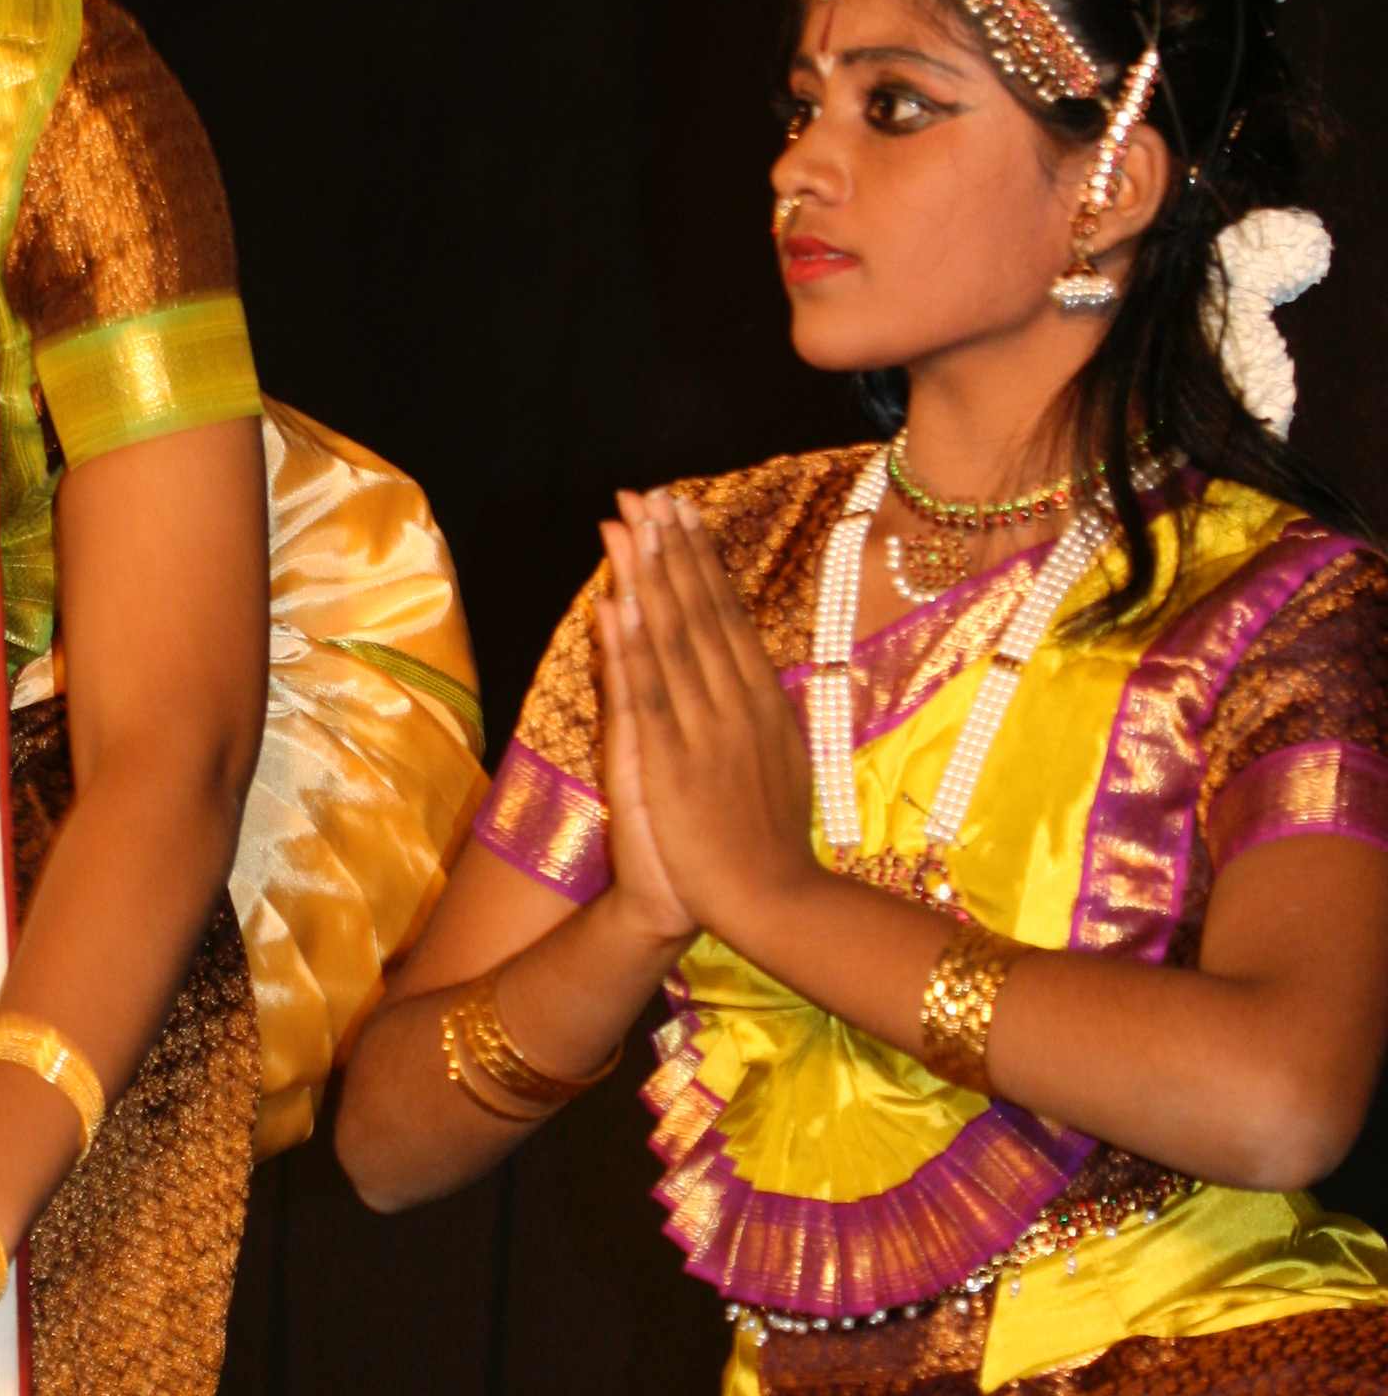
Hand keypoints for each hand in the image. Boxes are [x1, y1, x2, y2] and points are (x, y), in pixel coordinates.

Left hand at [594, 488, 815, 947]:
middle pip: (699, 611)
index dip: (701, 560)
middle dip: (671, 549)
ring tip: (629, 523)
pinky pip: (648, 691)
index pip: (727, 614)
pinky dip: (632, 644)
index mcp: (762, 700)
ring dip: (649, 576)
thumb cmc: (764, 840)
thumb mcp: (775, 760)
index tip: (682, 511)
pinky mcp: (671, 760)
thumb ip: (760, 711)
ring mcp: (704, 728)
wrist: (767, 901)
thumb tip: (752, 665)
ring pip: (672, 637)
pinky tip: (619, 601)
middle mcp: (735, 702)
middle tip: (649, 493)